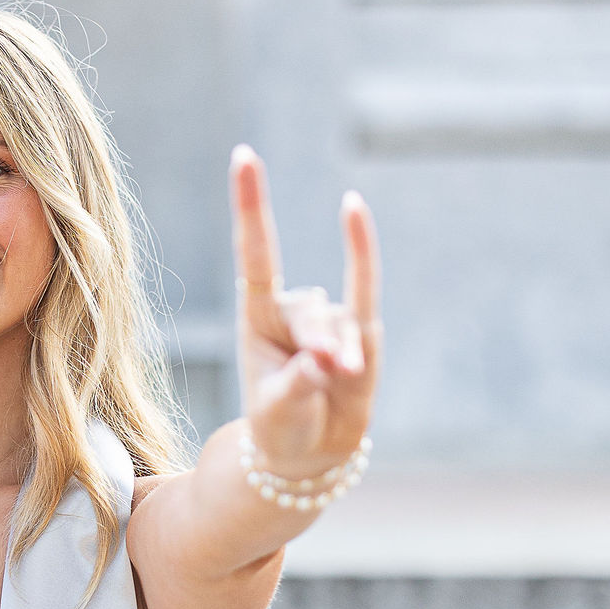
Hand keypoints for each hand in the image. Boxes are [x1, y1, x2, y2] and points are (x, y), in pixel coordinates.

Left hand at [228, 144, 380, 480]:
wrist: (308, 453)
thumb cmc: (281, 427)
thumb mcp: (279, 414)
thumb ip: (298, 386)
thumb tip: (327, 361)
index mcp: (256, 320)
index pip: (254, 253)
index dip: (250, 205)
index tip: (244, 155)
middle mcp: (289, 310)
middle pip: (308, 312)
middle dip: (318, 347)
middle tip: (323, 377)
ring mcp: (327, 319)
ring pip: (337, 324)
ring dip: (340, 356)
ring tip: (335, 385)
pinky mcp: (361, 333)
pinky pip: (364, 287)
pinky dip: (360, 249)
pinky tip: (352, 205)